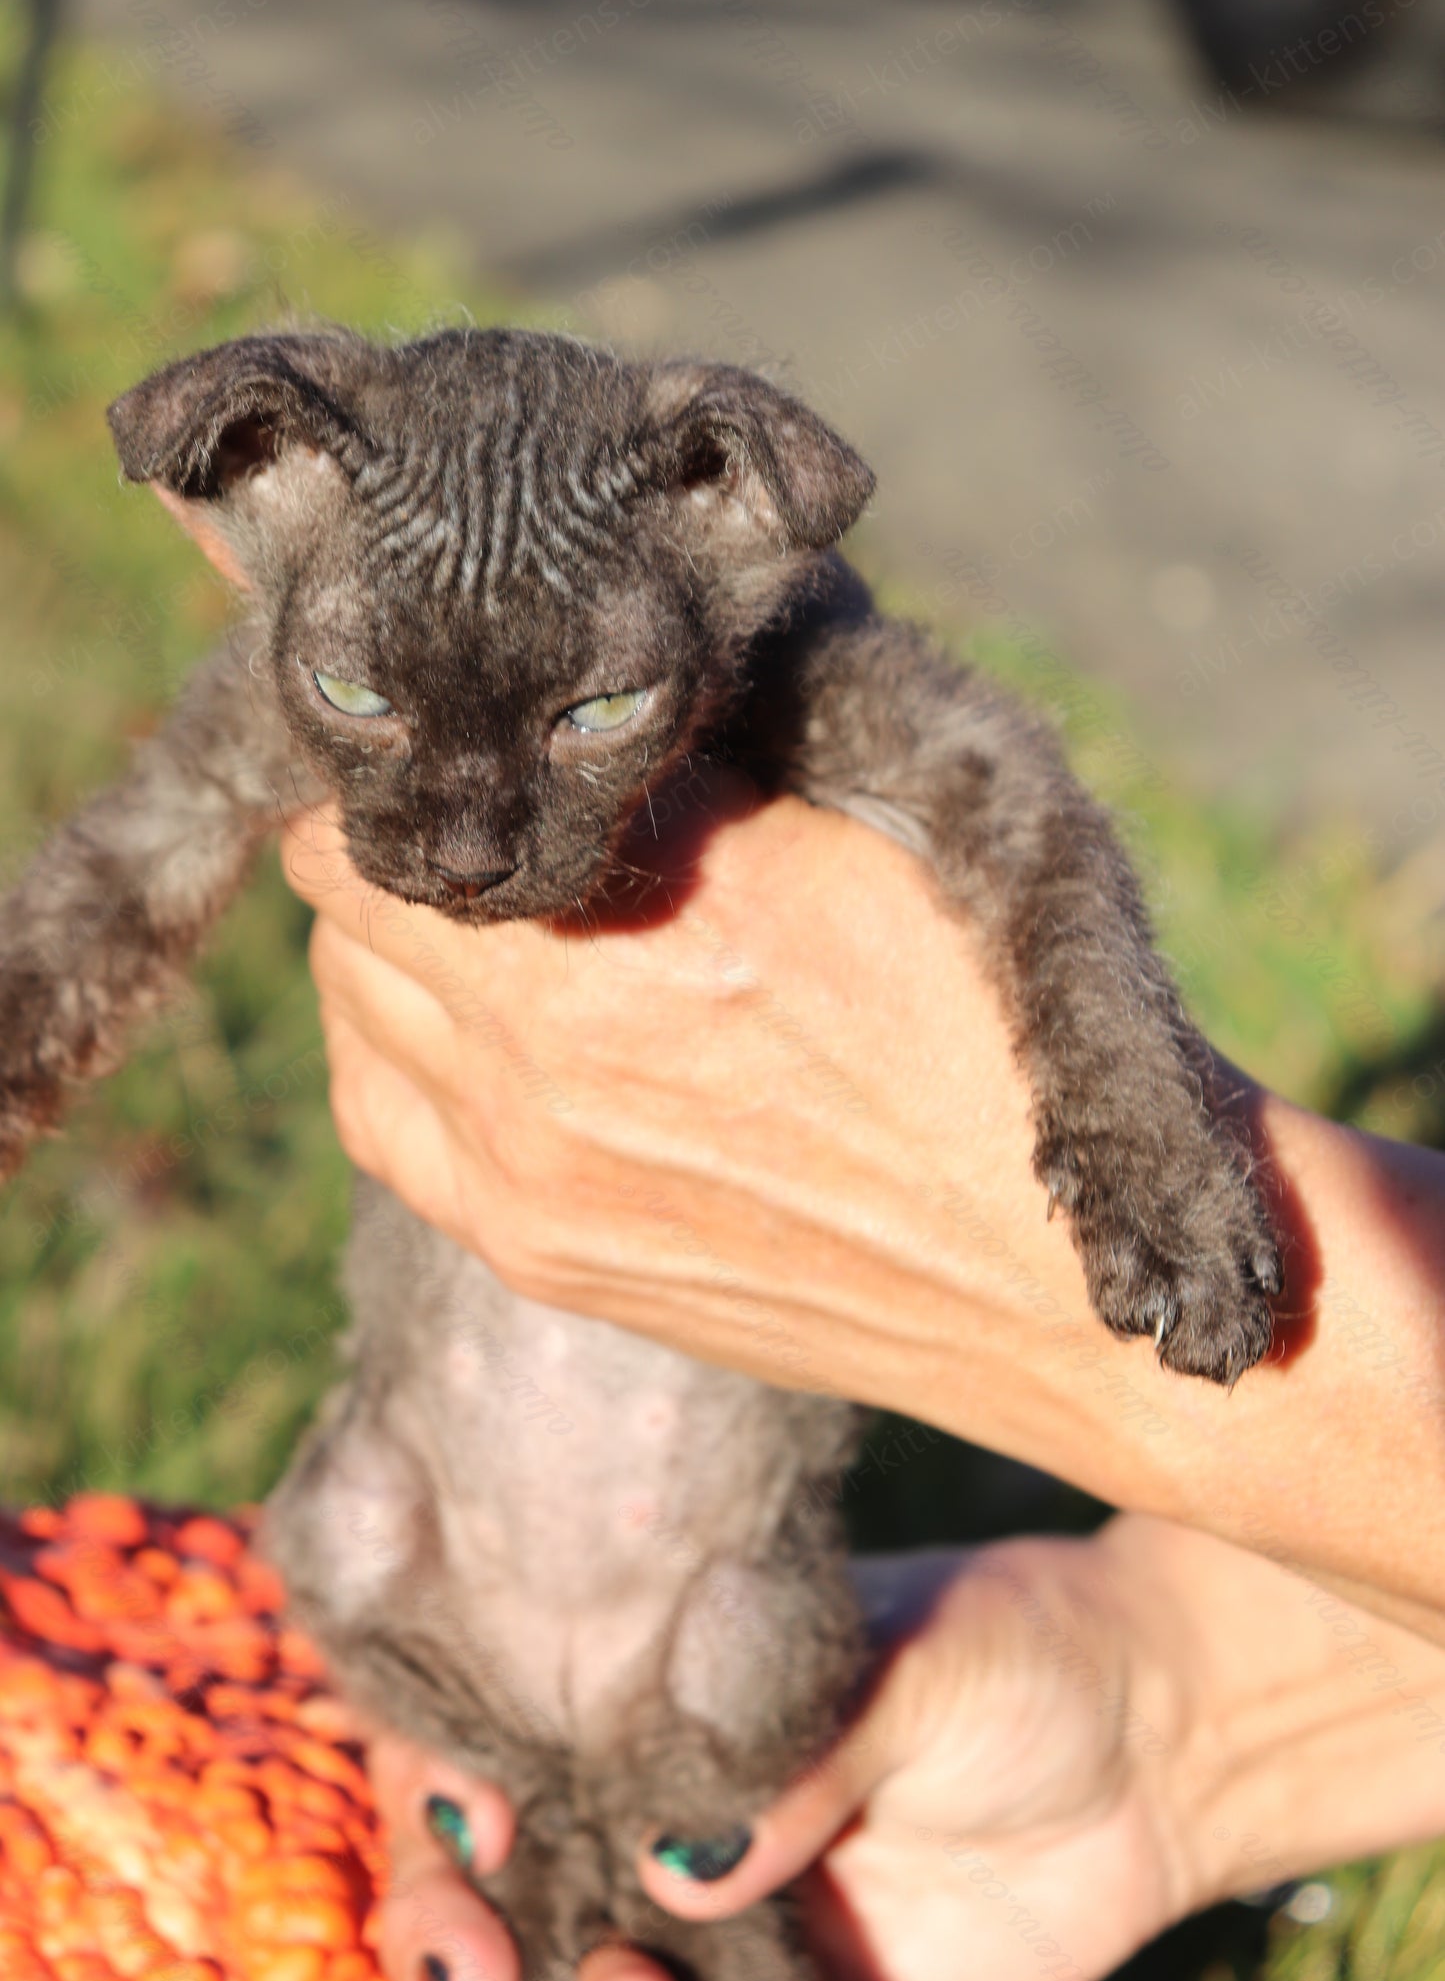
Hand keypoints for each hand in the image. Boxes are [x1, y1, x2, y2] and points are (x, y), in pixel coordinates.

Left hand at [277, 784, 1158, 1484]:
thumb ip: (690, 769)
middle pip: (341, 892)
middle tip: (482, 824)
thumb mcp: (862, 846)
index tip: (469, 741)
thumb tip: (568, 704)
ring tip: (487, 928)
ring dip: (390, 945)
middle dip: (399, 839)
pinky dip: (395, 1052)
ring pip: (349, 1000)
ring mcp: (524, 1167)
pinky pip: (378, 1118)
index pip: (397, 793)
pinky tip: (470, 1034)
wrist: (1028, 1276)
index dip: (424, 752)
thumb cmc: (972, 1041)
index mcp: (645, 911)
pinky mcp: (532, 1250)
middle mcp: (549, 1047)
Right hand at [362, 1532, 1194, 1980]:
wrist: (1157, 1747)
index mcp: (654, 1689)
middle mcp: (657, 1810)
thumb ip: (792, 1758)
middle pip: (498, 1878)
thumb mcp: (903, 1668)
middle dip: (458, 1931)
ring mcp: (718, 1926)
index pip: (497, 1727)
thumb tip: (678, 1870)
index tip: (474, 1822)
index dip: (445, 1778)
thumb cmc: (1014, 1650)